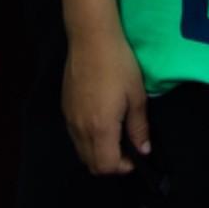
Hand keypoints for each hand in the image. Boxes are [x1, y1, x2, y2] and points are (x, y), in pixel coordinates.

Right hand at [63, 29, 150, 174]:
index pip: (107, 166)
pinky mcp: (64, 108)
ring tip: (114, 137)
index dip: (123, 167)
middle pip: (91, 164)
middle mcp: (81, 129)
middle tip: (126, 150)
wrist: (91, 40)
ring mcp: (69, 119)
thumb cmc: (119, 65)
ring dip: (97, 153)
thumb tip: (143, 150)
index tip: (135, 156)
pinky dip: (87, 141)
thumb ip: (139, 127)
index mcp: (100, 128)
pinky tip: (100, 123)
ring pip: (81, 152)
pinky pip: (74, 136)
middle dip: (110, 164)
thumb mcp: (136, 96)